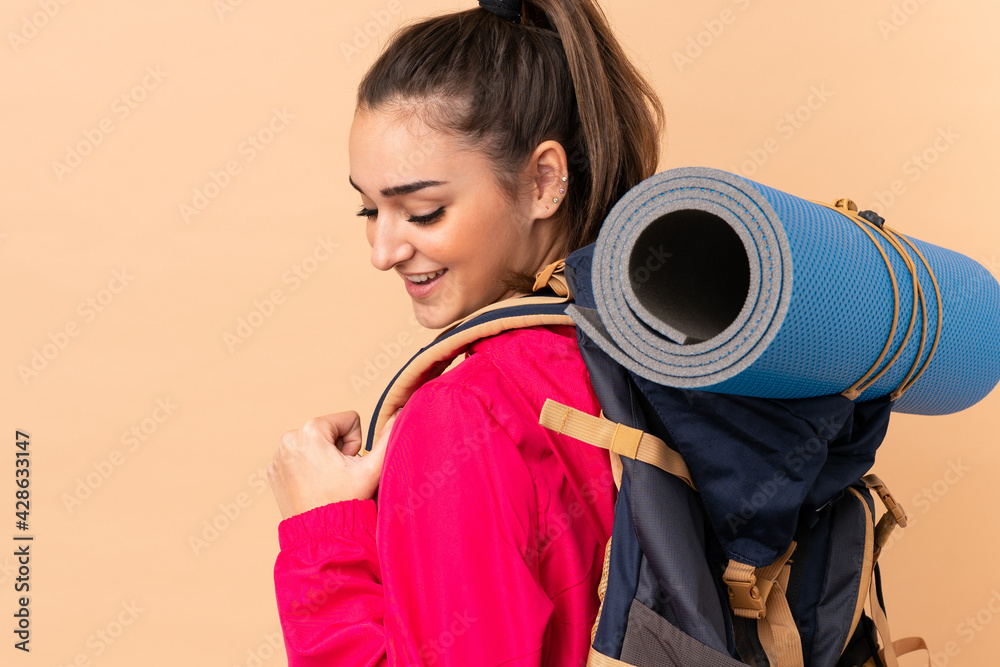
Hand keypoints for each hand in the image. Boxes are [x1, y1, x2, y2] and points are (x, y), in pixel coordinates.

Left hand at [267, 408, 400, 519]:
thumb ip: (388, 439)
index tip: (347, 464)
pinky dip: (308, 468)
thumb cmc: (345, 501)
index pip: (349, 420)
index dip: (355, 443)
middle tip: (337, 475)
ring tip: (326, 481)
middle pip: (330, 430)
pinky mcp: (273, 469)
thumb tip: (400, 415)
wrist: (320, 534)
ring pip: (315, 444)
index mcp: (311, 430)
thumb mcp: (371, 470)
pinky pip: (299, 457)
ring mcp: (278, 455)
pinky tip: (313, 486)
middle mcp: (289, 437)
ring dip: (324, 458)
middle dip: (338, 450)